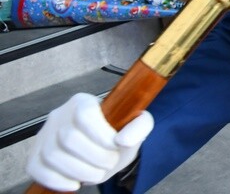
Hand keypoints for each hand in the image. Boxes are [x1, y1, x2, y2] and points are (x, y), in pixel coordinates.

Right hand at [26, 93, 153, 190]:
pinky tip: (75, 182)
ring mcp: (45, 136)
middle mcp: (60, 115)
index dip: (101, 134)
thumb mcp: (135, 127)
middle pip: (69, 138)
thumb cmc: (115, 135)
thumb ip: (139, 127)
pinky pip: (38, 170)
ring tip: (95, 174)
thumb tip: (125, 139)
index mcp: (83, 102)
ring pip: (53, 155)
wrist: (102, 150)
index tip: (116, 145)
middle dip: (94, 157)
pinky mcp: (35, 156)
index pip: (85, 114)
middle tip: (109, 163)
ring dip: (79, 171)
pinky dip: (59, 181)